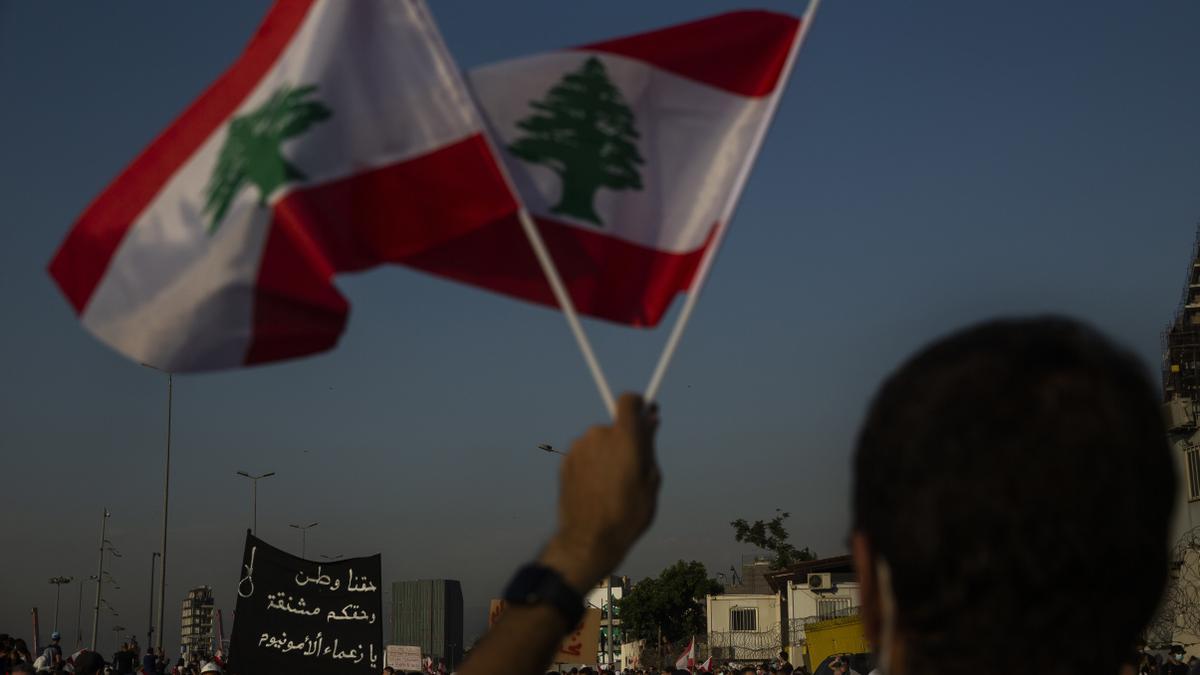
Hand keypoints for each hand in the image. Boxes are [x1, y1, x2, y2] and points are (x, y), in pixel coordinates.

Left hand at [539, 393, 660, 591]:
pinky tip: (597, 488)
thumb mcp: (651, 478)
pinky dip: (592, 464)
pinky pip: (585, 454)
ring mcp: (578, 448)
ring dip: (607, 453)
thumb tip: (651, 419)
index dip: (639, 404)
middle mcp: (598, 435)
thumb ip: (650, 444)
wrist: (589, 539)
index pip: (629, 400)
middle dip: (624, 439)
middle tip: (633, 466)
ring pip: (598, 441)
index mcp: (624, 437)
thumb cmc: (628, 512)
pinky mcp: (565, 460)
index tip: (646, 413)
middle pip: (614, 425)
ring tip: (613, 485)